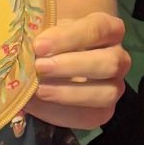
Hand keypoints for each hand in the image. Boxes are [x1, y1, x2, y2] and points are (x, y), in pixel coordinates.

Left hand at [31, 7, 130, 129]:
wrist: (51, 61)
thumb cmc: (51, 40)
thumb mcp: (47, 28)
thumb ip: (41, 29)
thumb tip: (24, 40)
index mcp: (109, 30)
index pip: (98, 29)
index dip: (70, 37)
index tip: (39, 45)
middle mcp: (119, 58)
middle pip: (110, 63)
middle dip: (72, 66)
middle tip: (39, 66)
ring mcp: (114, 87)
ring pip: (106, 93)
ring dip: (69, 92)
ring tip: (37, 89)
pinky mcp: (101, 112)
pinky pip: (88, 116)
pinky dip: (59, 111)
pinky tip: (36, 104)